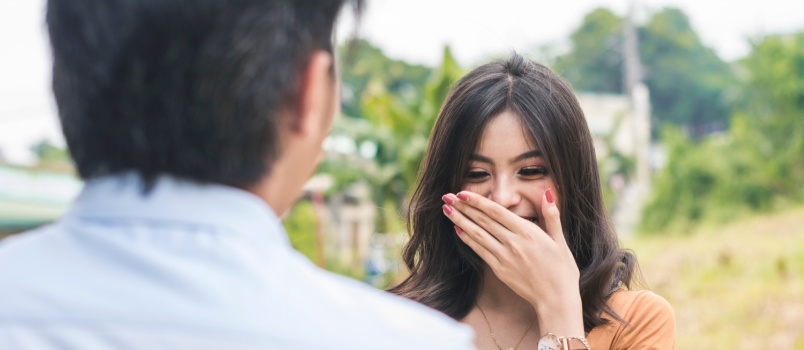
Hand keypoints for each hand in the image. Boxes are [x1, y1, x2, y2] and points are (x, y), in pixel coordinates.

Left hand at [441, 188, 583, 336]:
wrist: (556, 300)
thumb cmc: (562, 270)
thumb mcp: (560, 241)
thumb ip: (552, 215)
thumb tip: (548, 192)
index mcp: (528, 232)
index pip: (497, 212)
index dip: (478, 201)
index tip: (463, 193)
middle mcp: (513, 243)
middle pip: (483, 221)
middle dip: (463, 207)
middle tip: (447, 196)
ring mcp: (504, 257)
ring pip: (477, 235)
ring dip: (460, 221)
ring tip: (446, 210)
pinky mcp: (499, 270)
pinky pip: (480, 251)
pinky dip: (468, 240)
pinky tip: (458, 230)